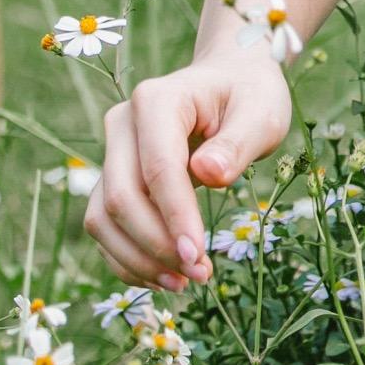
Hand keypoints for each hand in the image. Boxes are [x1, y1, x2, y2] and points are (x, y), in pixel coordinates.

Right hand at [84, 52, 291, 291]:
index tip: (199, 257)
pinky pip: (105, 226)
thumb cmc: (248, 96)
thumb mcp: (261, 113)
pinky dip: (127, 259)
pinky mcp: (112, 177)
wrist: (226, 81)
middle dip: (156, 245)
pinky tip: (163, 277)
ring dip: (136, 259)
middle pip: (120, 197)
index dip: (174, 217)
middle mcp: (122, 125)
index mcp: (156, 101)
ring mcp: (112, 152)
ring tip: (183, 283)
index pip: (157, 168)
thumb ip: (238, 143)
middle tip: (200, 275)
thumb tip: (207, 174)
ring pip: (102, 217)